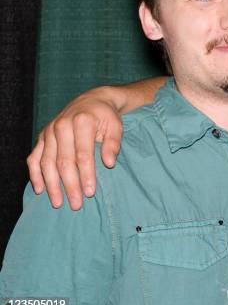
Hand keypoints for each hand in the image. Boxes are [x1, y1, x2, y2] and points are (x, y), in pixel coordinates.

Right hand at [27, 87, 122, 209]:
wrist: (91, 100)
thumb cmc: (106, 116)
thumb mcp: (116, 125)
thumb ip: (113, 143)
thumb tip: (109, 163)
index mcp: (82, 122)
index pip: (83, 154)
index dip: (86, 175)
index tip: (90, 192)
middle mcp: (62, 126)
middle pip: (64, 161)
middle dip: (69, 185)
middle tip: (76, 204)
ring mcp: (49, 132)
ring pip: (47, 162)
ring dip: (51, 185)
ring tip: (58, 203)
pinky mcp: (42, 136)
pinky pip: (34, 157)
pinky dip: (35, 174)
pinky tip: (39, 190)